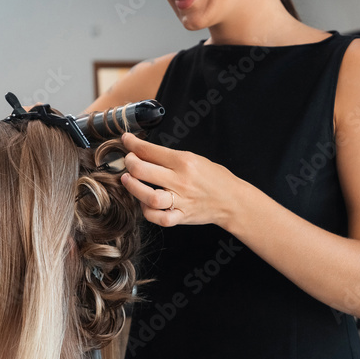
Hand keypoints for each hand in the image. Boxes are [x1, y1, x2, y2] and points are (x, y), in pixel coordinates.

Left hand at [119, 132, 235, 227]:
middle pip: (143, 171)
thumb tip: (144, 152)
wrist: (233, 200)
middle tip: (127, 161)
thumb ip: (170, 157)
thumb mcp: (195, 158)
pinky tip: (144, 203)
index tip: (126, 140)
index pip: (150, 150)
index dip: (133, 144)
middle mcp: (181, 181)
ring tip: (127, 180)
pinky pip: (159, 218)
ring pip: (149, 196)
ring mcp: (181, 201)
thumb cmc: (215, 177)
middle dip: (129, 163)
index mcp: (184, 161)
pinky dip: (147, 211)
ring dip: (133, 187)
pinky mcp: (182, 217)